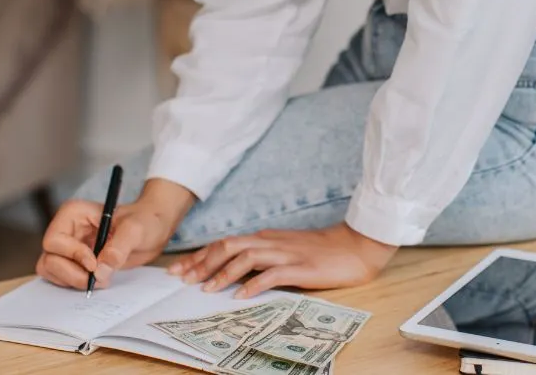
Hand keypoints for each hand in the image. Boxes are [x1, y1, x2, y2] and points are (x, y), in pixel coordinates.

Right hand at [36, 179, 194, 289]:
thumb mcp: (136, 230)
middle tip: (98, 279)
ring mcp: (67, 248)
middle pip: (49, 259)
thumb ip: (119, 247)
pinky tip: (96, 281)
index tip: (93, 263)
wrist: (154, 230)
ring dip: (72, 281)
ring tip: (100, 280)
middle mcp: (66, 230)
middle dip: (72, 273)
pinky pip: (60, 278)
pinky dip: (74, 284)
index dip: (72, 255)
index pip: (55, 240)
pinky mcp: (73, 262)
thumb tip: (100, 270)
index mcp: (74, 214)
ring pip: (50, 270)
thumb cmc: (144, 220)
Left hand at [167, 223, 397, 298]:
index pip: (225, 243)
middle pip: (228, 246)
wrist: (356, 246)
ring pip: (245, 257)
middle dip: (202, 263)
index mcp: (266, 238)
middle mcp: (271, 242)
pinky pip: (272, 274)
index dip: (200, 256)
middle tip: (182, 279)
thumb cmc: (323, 251)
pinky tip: (241, 296)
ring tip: (206, 289)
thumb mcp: (287, 249)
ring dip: (222, 273)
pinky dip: (254, 284)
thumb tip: (237, 270)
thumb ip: (264, 255)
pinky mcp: (300, 267)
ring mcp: (285, 254)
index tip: (180, 269)